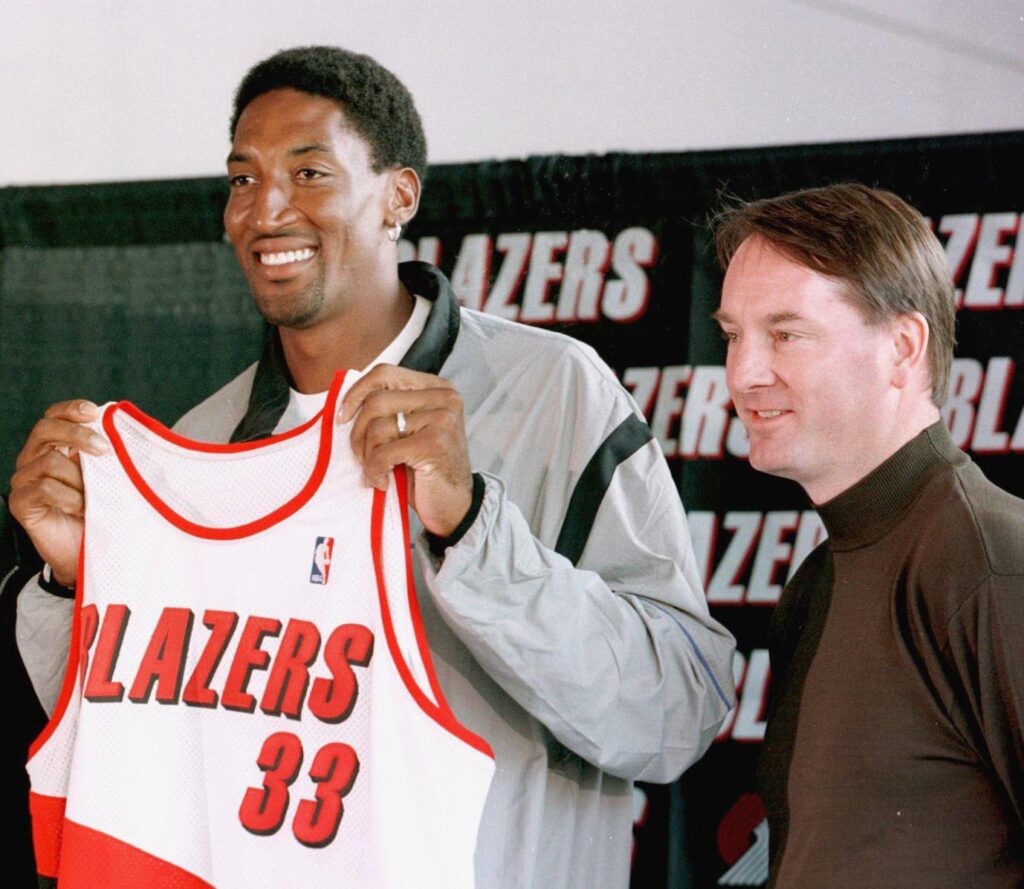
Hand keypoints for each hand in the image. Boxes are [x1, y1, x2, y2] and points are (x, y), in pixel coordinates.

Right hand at [8, 400, 108, 585]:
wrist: (89, 552)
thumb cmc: (101, 511)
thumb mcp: (108, 478)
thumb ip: (108, 456)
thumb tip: (125, 432)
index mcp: (54, 447)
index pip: (54, 416)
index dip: (70, 409)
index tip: (93, 412)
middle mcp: (34, 459)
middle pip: (45, 429)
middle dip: (77, 434)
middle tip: (105, 449)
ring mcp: (24, 480)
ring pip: (50, 461)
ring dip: (80, 479)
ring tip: (92, 498)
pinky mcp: (20, 503)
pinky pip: (43, 487)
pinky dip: (68, 496)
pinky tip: (80, 508)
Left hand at [339, 365, 472, 537]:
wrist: (453, 505)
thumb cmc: (425, 469)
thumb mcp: (407, 431)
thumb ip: (388, 410)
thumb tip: (345, 403)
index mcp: (436, 388)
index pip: (385, 374)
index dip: (357, 393)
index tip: (342, 417)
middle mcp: (443, 398)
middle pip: (377, 400)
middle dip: (358, 432)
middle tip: (361, 456)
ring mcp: (441, 419)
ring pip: (378, 426)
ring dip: (368, 455)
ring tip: (377, 470)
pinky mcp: (434, 443)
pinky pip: (383, 451)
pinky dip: (375, 470)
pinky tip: (382, 481)